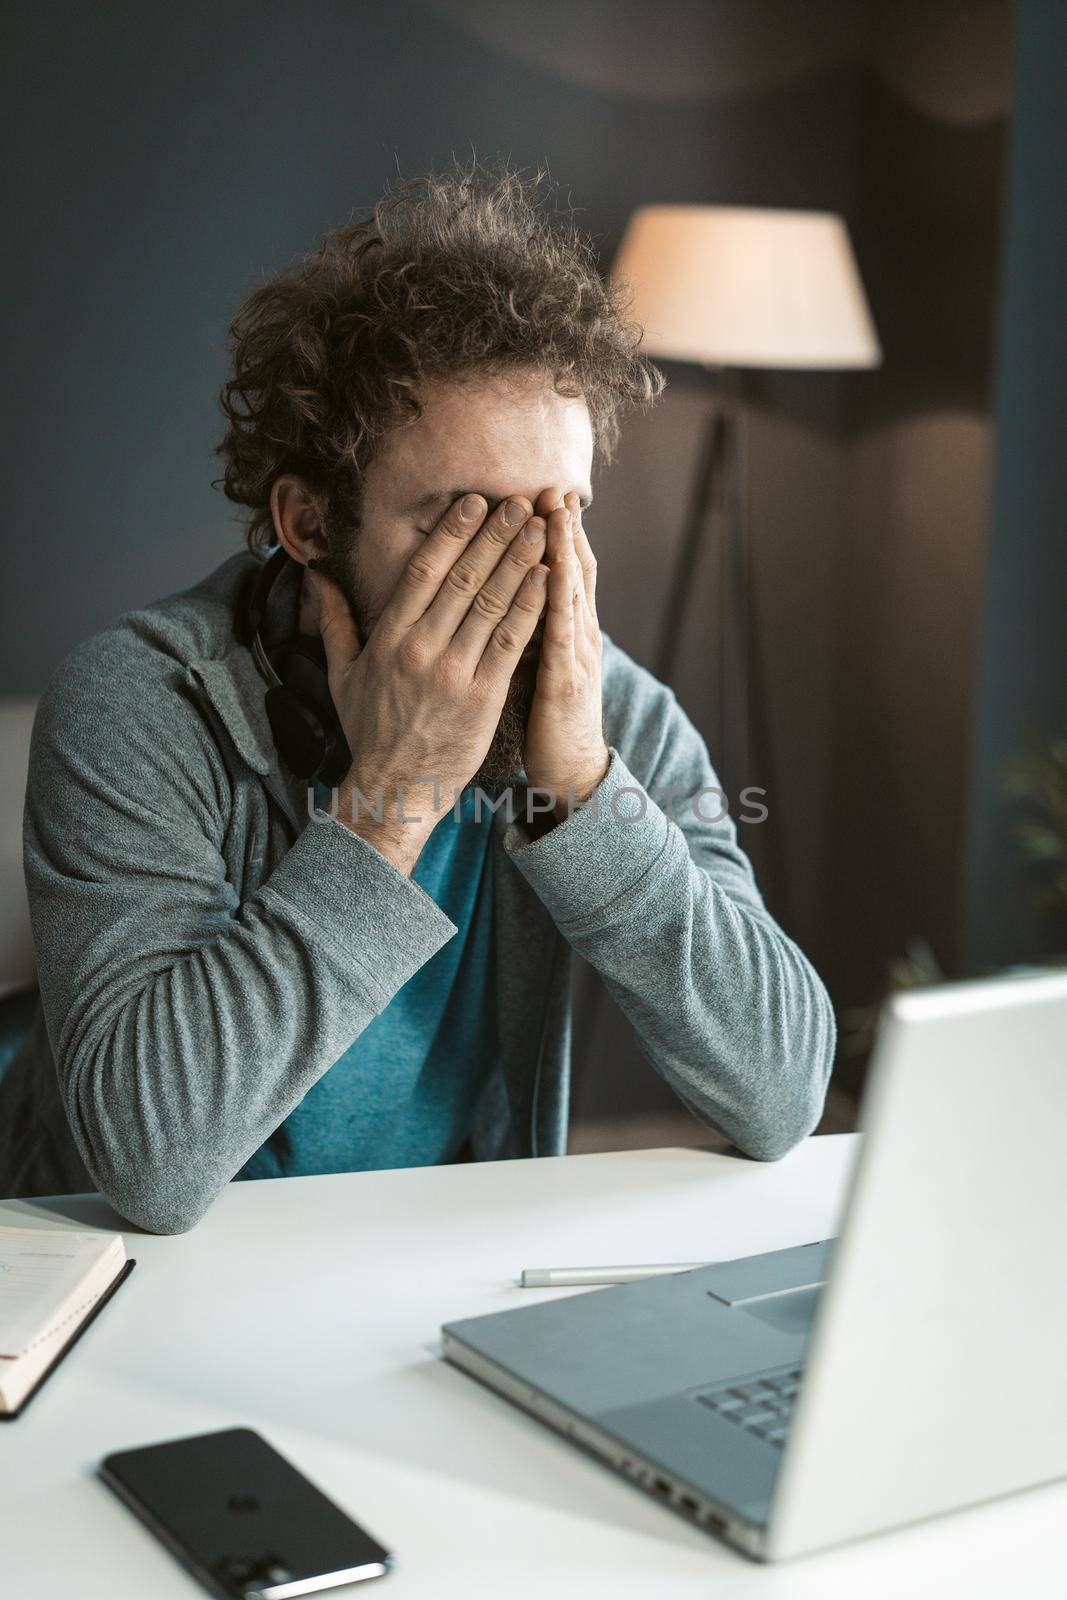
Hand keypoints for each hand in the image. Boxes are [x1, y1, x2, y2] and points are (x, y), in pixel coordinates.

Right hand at [309, 494, 547, 873]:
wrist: (396, 787)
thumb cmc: (371, 730)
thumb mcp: (342, 675)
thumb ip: (335, 622)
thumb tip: (316, 577)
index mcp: (389, 639)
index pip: (423, 573)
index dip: (451, 534)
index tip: (474, 503)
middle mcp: (421, 650)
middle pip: (462, 580)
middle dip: (493, 537)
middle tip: (518, 501)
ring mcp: (453, 674)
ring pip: (490, 605)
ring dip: (518, 562)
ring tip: (539, 529)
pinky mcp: (483, 698)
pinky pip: (510, 643)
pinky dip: (530, 608)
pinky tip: (547, 580)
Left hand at [523, 489, 609, 821]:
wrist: (571, 769)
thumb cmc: (547, 717)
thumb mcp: (538, 662)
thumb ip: (528, 624)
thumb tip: (507, 589)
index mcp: (566, 628)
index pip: (561, 567)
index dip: (555, 530)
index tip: (542, 490)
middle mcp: (578, 634)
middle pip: (572, 569)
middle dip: (563, 527)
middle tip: (553, 485)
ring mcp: (576, 657)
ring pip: (571, 594)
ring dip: (565, 551)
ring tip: (557, 513)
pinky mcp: (566, 683)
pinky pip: (561, 636)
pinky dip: (557, 601)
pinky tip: (549, 574)